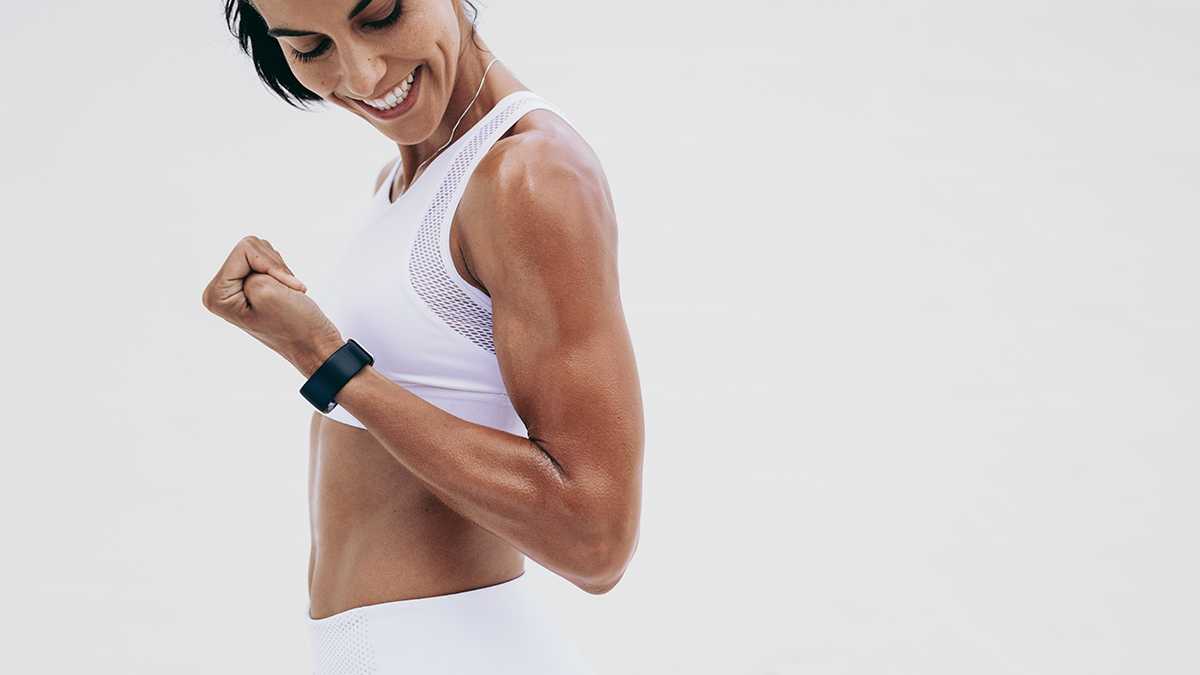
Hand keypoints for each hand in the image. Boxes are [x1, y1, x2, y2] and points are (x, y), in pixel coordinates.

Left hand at [202, 235, 344, 376]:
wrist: (315, 343)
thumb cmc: (295, 324)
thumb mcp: (267, 288)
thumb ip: (251, 259)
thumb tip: (250, 252)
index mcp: (217, 295)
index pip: (244, 250)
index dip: (270, 264)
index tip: (282, 287)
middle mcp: (221, 290)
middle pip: (250, 248)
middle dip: (274, 265)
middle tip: (286, 290)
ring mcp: (237, 288)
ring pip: (260, 252)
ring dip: (279, 268)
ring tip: (286, 292)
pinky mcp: (252, 286)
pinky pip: (266, 260)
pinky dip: (282, 271)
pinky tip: (287, 290)